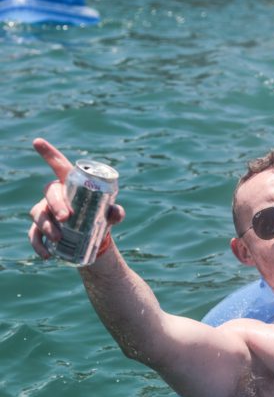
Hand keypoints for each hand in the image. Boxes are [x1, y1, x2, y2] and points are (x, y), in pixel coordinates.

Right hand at [28, 138, 123, 258]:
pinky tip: (47, 255)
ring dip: (46, 225)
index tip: (37, 141)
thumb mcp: (111, 216)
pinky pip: (33, 235)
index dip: (49, 154)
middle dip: (56, 204)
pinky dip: (38, 245)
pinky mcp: (41, 230)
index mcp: (71, 186)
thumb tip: (116, 213)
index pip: (59, 166)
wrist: (94, 242)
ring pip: (38, 213)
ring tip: (59, 238)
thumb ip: (115, 212)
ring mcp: (46, 212)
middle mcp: (55, 196)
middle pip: (50, 193)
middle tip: (66, 218)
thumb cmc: (100, 219)